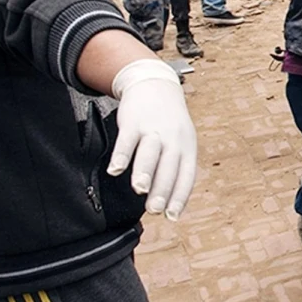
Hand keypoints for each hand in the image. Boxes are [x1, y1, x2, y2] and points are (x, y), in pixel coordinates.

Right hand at [107, 59, 196, 219]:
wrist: (156, 85)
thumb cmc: (169, 123)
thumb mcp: (181, 143)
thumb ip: (173, 170)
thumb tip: (166, 203)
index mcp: (186, 148)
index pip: (186, 176)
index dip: (179, 196)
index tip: (172, 217)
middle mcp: (173, 140)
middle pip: (169, 167)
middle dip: (162, 189)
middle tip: (155, 211)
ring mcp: (154, 130)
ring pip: (151, 152)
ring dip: (145, 171)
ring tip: (139, 189)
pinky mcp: (134, 121)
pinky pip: (128, 139)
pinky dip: (122, 154)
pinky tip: (115, 170)